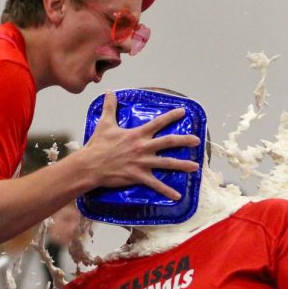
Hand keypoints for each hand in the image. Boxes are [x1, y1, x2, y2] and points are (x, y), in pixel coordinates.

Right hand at [80, 91, 200, 199]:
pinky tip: (177, 196)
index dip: (171, 116)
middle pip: (169, 142)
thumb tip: (109, 92)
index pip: (158, 122)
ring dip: (182, 165)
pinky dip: (167, 191)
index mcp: (137, 134)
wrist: (90, 165)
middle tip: (197, 141)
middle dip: (184, 140)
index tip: (183, 112)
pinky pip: (156, 185)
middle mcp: (143, 147)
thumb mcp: (104, 123)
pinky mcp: (138, 176)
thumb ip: (110, 107)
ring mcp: (142, 162)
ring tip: (196, 167)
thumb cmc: (97, 145)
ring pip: (167, 163)